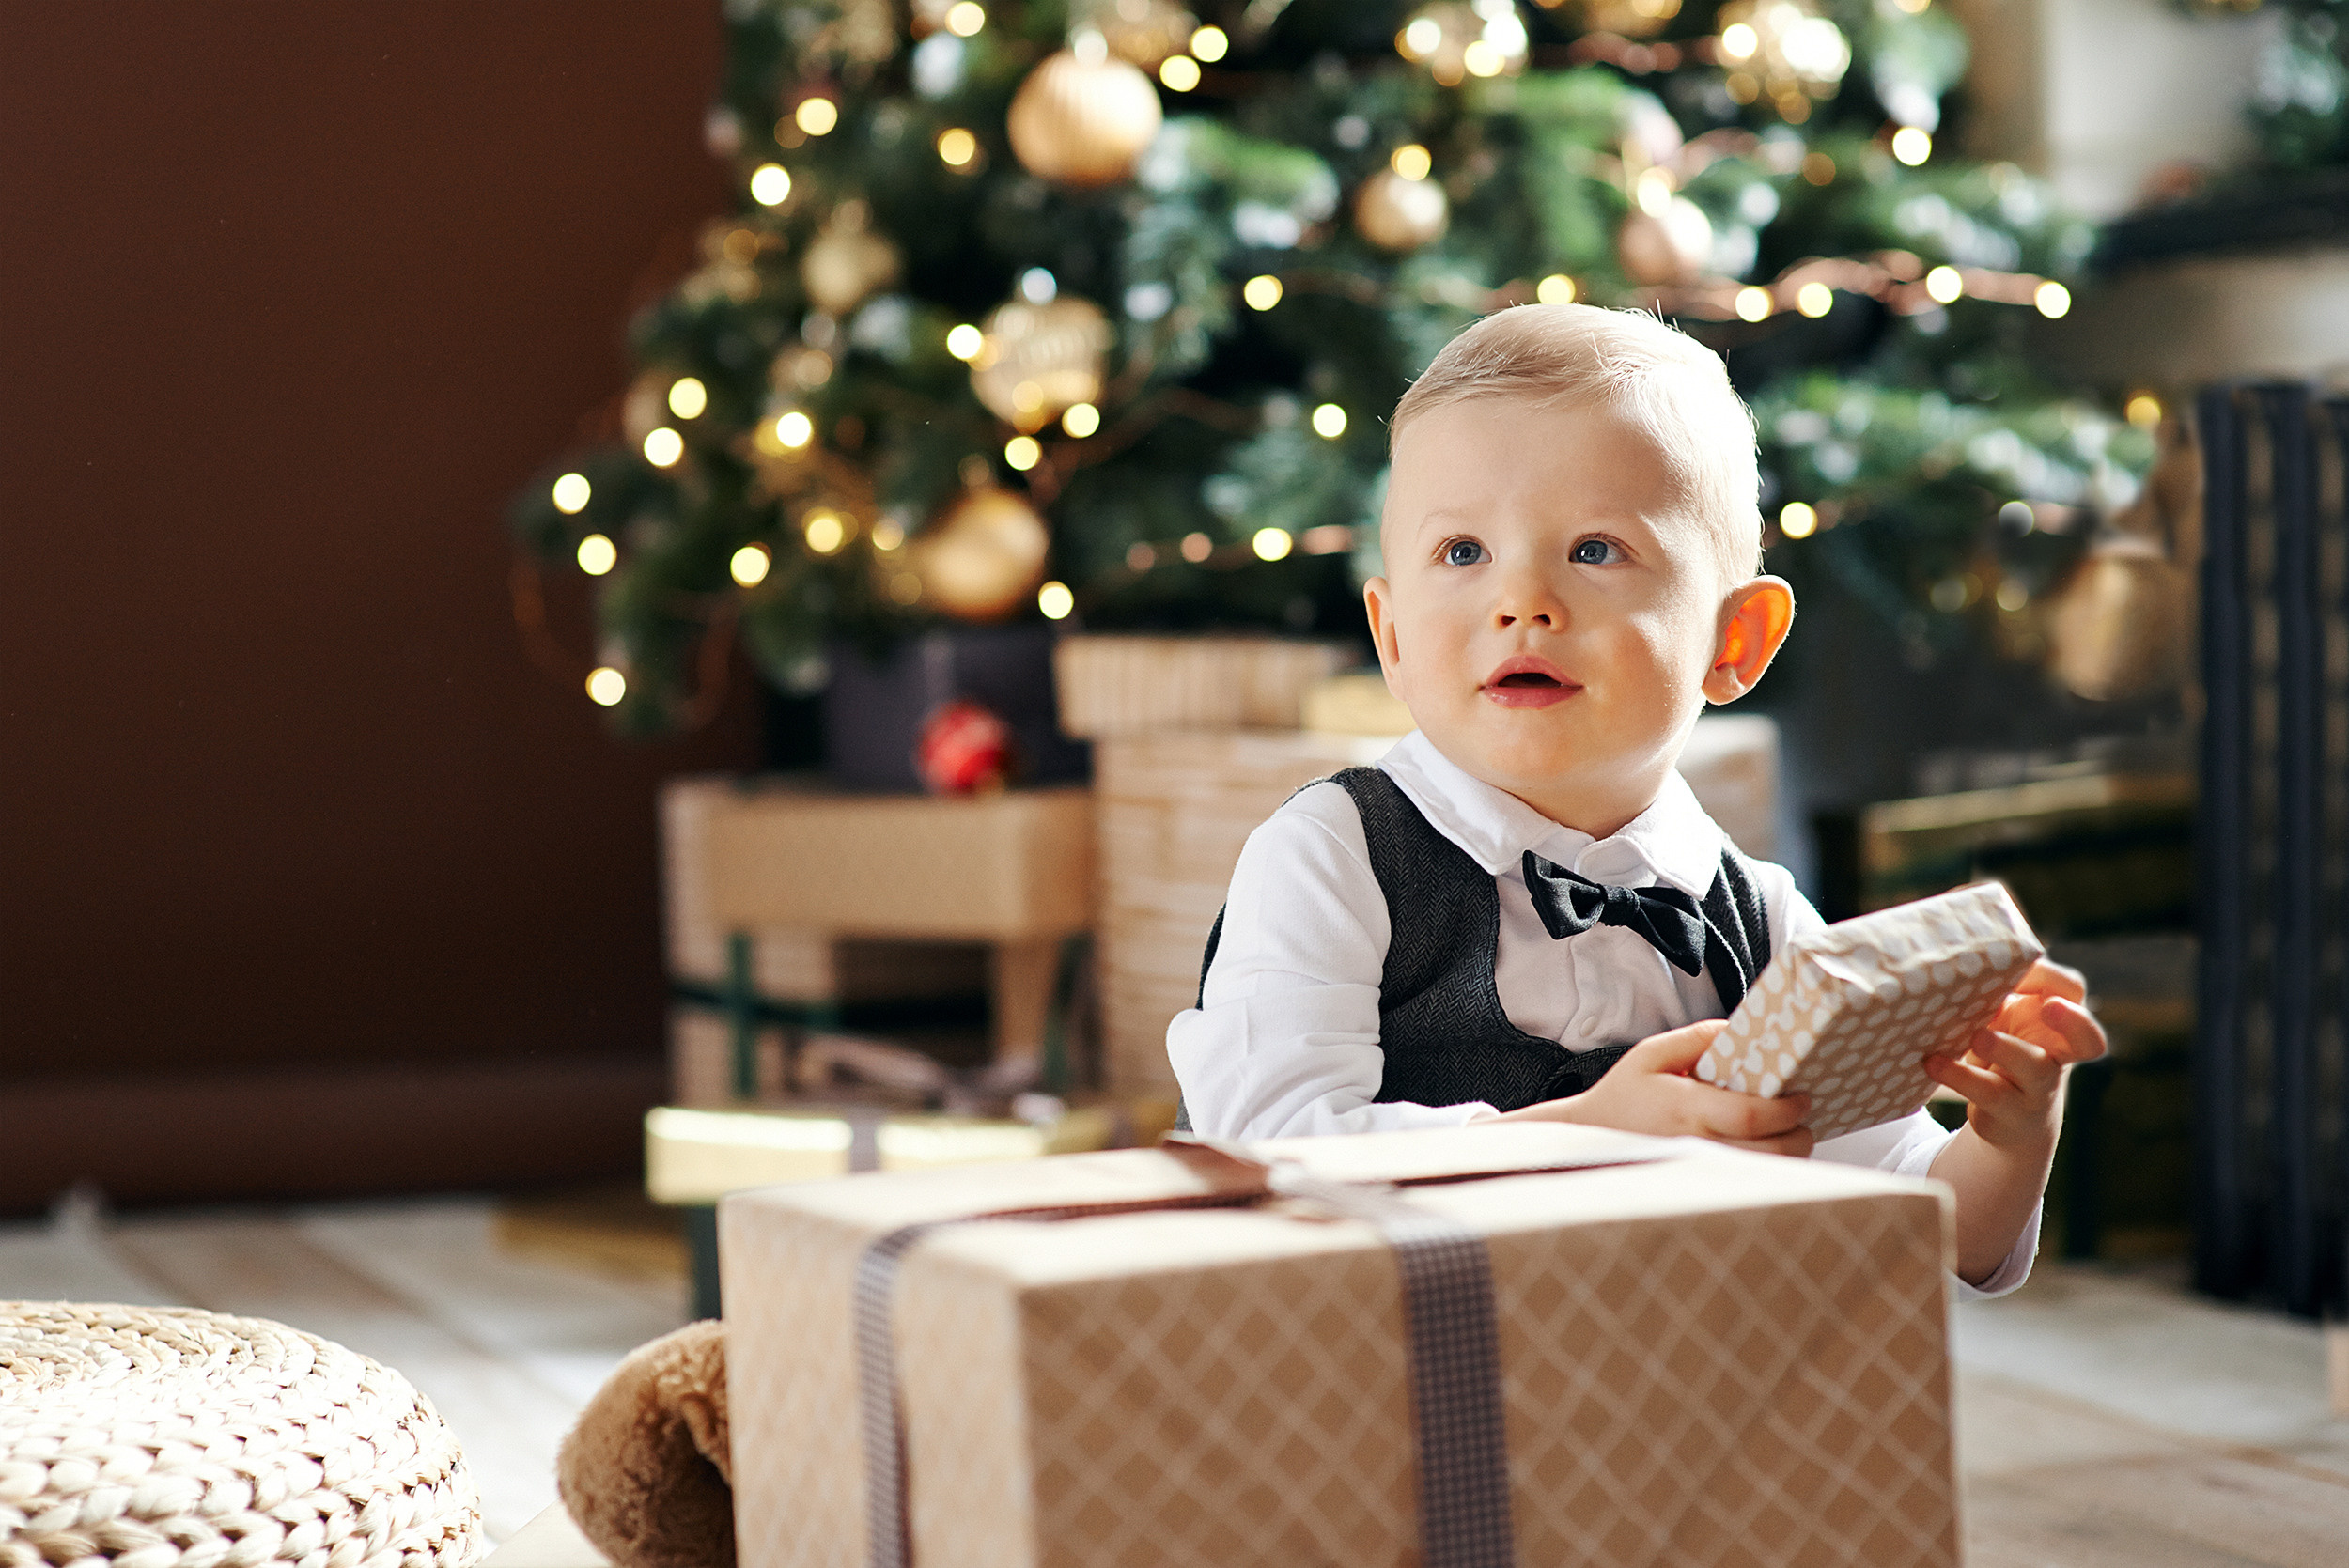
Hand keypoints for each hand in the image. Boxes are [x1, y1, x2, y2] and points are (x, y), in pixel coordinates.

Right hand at [1495, 1019, 1814, 1156]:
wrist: (1591, 1139)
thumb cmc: (1624, 1094)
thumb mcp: (1650, 1053)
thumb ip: (1696, 1038)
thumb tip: (1739, 1029)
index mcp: (1686, 1108)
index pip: (1749, 1115)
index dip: (1785, 1109)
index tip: (1801, 1097)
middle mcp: (1696, 1144)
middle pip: (1770, 1152)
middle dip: (1799, 1136)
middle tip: (1803, 1118)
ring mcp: (1700, 1170)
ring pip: (1764, 1173)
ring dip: (1788, 1155)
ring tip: (1789, 1133)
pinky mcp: (1701, 1184)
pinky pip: (1749, 1183)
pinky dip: (1768, 1170)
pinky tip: (1767, 1151)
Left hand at [1923, 959, 2107, 1155]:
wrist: (2007, 1118)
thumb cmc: (2002, 1049)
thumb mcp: (2003, 1018)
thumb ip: (1993, 991)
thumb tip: (1957, 961)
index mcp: (2057, 1023)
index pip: (2072, 991)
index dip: (2051, 977)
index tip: (2020, 966)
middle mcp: (2057, 1055)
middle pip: (2089, 1041)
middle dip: (2075, 1022)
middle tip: (2048, 1005)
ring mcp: (2038, 1087)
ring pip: (2034, 1067)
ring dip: (2003, 1047)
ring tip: (1976, 1036)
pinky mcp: (2011, 1112)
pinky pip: (1990, 1093)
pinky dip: (1959, 1075)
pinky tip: (1932, 1062)